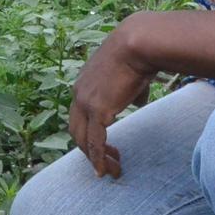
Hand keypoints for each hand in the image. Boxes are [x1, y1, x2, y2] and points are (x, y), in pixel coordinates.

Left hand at [68, 15, 154, 178]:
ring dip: (97, 159)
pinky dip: (99, 159)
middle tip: (106, 164)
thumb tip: (137, 101)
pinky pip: (95, 142)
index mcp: (83, 84)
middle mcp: (79, 94)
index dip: (89, 133)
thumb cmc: (137, 54)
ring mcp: (86, 103)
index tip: (103, 145)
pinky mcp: (97, 110)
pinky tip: (106, 170)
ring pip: (84, 140)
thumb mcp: (129, 74)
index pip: (79, 116)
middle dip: (90, 151)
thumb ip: (129, 91)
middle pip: (76, 131)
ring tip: (112, 171)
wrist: (136, 43)